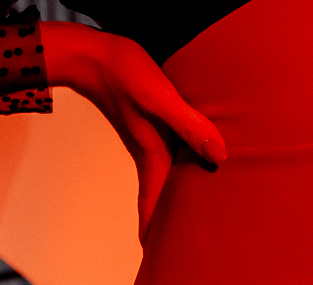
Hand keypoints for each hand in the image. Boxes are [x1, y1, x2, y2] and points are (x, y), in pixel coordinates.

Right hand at [40, 21, 227, 241]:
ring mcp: (150, 139)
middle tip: (188, 241)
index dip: (157, 236)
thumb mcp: (159, 97)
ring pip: (167, 178)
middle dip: (172, 223)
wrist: (92, 53)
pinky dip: (183, 164)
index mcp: (152, 155)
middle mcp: (151, 152)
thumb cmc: (123, 73)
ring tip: (199, 209)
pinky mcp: (152, 123)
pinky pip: (171, 153)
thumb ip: (189, 124)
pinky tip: (196, 157)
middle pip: (162, 199)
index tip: (164, 258)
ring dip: (179, 194)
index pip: (153, 209)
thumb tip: (219, 155)